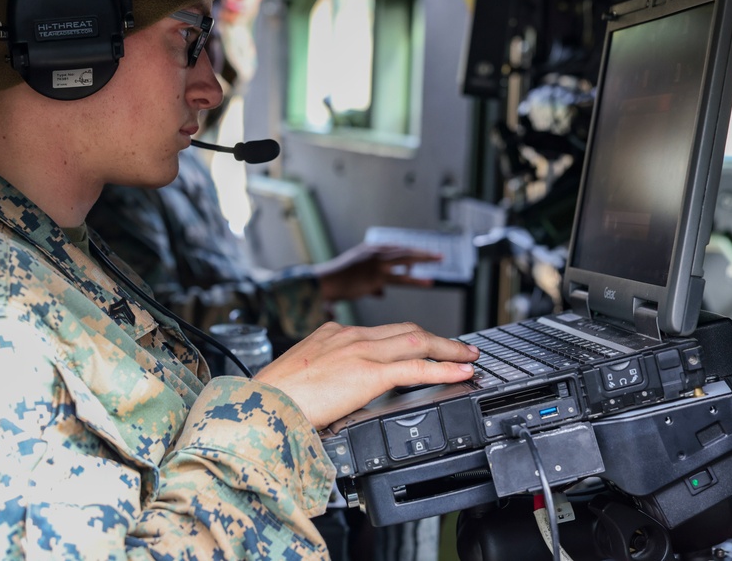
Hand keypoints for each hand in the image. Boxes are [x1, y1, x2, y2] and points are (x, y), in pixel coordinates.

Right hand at [253, 321, 478, 428]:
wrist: (263, 402)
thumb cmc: (275, 396)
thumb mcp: (302, 374)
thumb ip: (326, 374)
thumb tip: (339, 392)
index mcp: (332, 333)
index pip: (382, 331)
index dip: (409, 338)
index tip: (424, 345)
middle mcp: (349, 335)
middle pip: (406, 330)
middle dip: (437, 339)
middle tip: (459, 347)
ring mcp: (360, 351)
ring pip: (417, 342)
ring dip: (448, 349)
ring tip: (469, 357)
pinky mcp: (367, 373)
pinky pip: (416, 368)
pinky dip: (443, 368)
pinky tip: (460, 372)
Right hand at [311, 242, 441, 301]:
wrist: (324, 283)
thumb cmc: (336, 281)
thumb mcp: (355, 277)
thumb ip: (372, 284)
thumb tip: (381, 292)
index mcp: (369, 249)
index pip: (394, 248)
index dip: (409, 251)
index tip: (421, 254)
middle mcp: (374, 252)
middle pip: (404, 250)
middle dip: (422, 252)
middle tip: (437, 255)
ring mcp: (377, 262)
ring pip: (406, 258)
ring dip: (424, 258)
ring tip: (438, 259)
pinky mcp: (378, 275)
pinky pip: (402, 277)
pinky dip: (416, 279)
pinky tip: (427, 282)